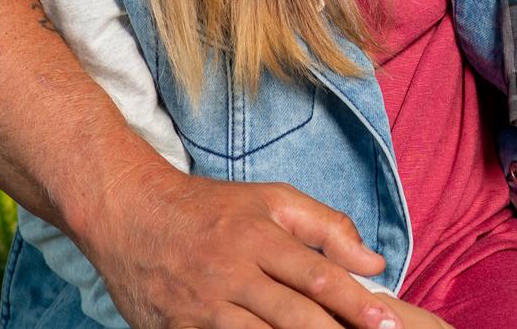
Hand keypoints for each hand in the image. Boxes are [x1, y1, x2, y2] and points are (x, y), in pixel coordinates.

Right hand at [76, 167, 397, 328]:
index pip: (317, 275)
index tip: (387, 322)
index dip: (355, 302)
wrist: (129, 214)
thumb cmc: (211, 208)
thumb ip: (326, 225)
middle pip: (292, 315)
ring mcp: (201, 307)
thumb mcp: (271, 198)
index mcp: (258, 236)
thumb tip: (373, 262)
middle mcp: (231, 273)